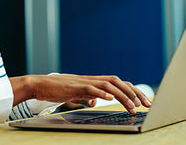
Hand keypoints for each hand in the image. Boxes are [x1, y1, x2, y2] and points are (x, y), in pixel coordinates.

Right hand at [9, 74, 151, 113]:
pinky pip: (90, 88)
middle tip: (146, 105)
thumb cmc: (56, 90)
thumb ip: (87, 97)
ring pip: (108, 84)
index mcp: (94, 82)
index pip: (119, 84)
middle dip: (134, 93)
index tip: (145, 102)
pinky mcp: (74, 86)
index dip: (133, 91)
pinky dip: (101, 93)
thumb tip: (96, 102)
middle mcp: (92, 80)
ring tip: (133, 106)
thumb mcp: (76, 95)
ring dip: (122, 95)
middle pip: (118, 82)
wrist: (39, 85)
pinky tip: (110, 98)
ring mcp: (84, 82)